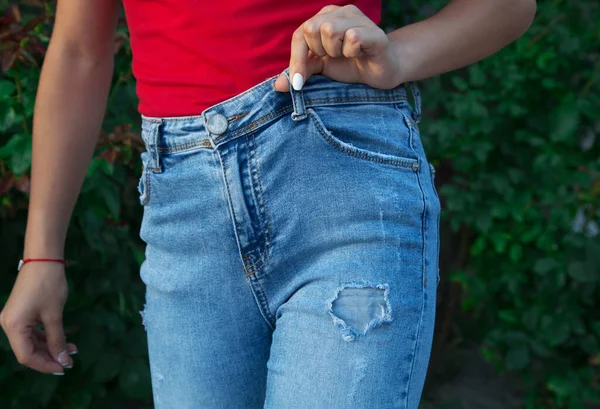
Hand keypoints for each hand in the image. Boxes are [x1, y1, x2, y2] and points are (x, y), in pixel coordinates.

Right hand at [0, 262, 76, 373]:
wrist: (43, 259)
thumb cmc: (48, 286)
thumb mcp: (54, 315)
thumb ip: (57, 339)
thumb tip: (62, 360)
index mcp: (13, 327)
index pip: (26, 356)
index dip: (45, 365)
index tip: (64, 368)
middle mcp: (9, 325)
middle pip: (28, 350)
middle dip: (50, 355)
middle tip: (70, 359)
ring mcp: (14, 319)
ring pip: (32, 341)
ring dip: (51, 346)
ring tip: (72, 348)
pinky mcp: (22, 313)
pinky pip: (33, 331)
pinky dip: (48, 336)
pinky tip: (64, 338)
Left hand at [273, 4, 402, 92]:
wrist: (381, 72)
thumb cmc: (350, 66)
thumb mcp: (320, 69)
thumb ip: (300, 72)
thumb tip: (278, 86)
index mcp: (324, 17)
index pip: (299, 34)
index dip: (295, 61)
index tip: (298, 85)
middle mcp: (340, 12)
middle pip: (311, 28)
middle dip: (318, 52)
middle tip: (334, 58)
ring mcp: (358, 18)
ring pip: (329, 30)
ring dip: (335, 51)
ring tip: (347, 55)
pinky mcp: (374, 31)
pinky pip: (352, 37)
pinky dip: (352, 52)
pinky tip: (359, 54)